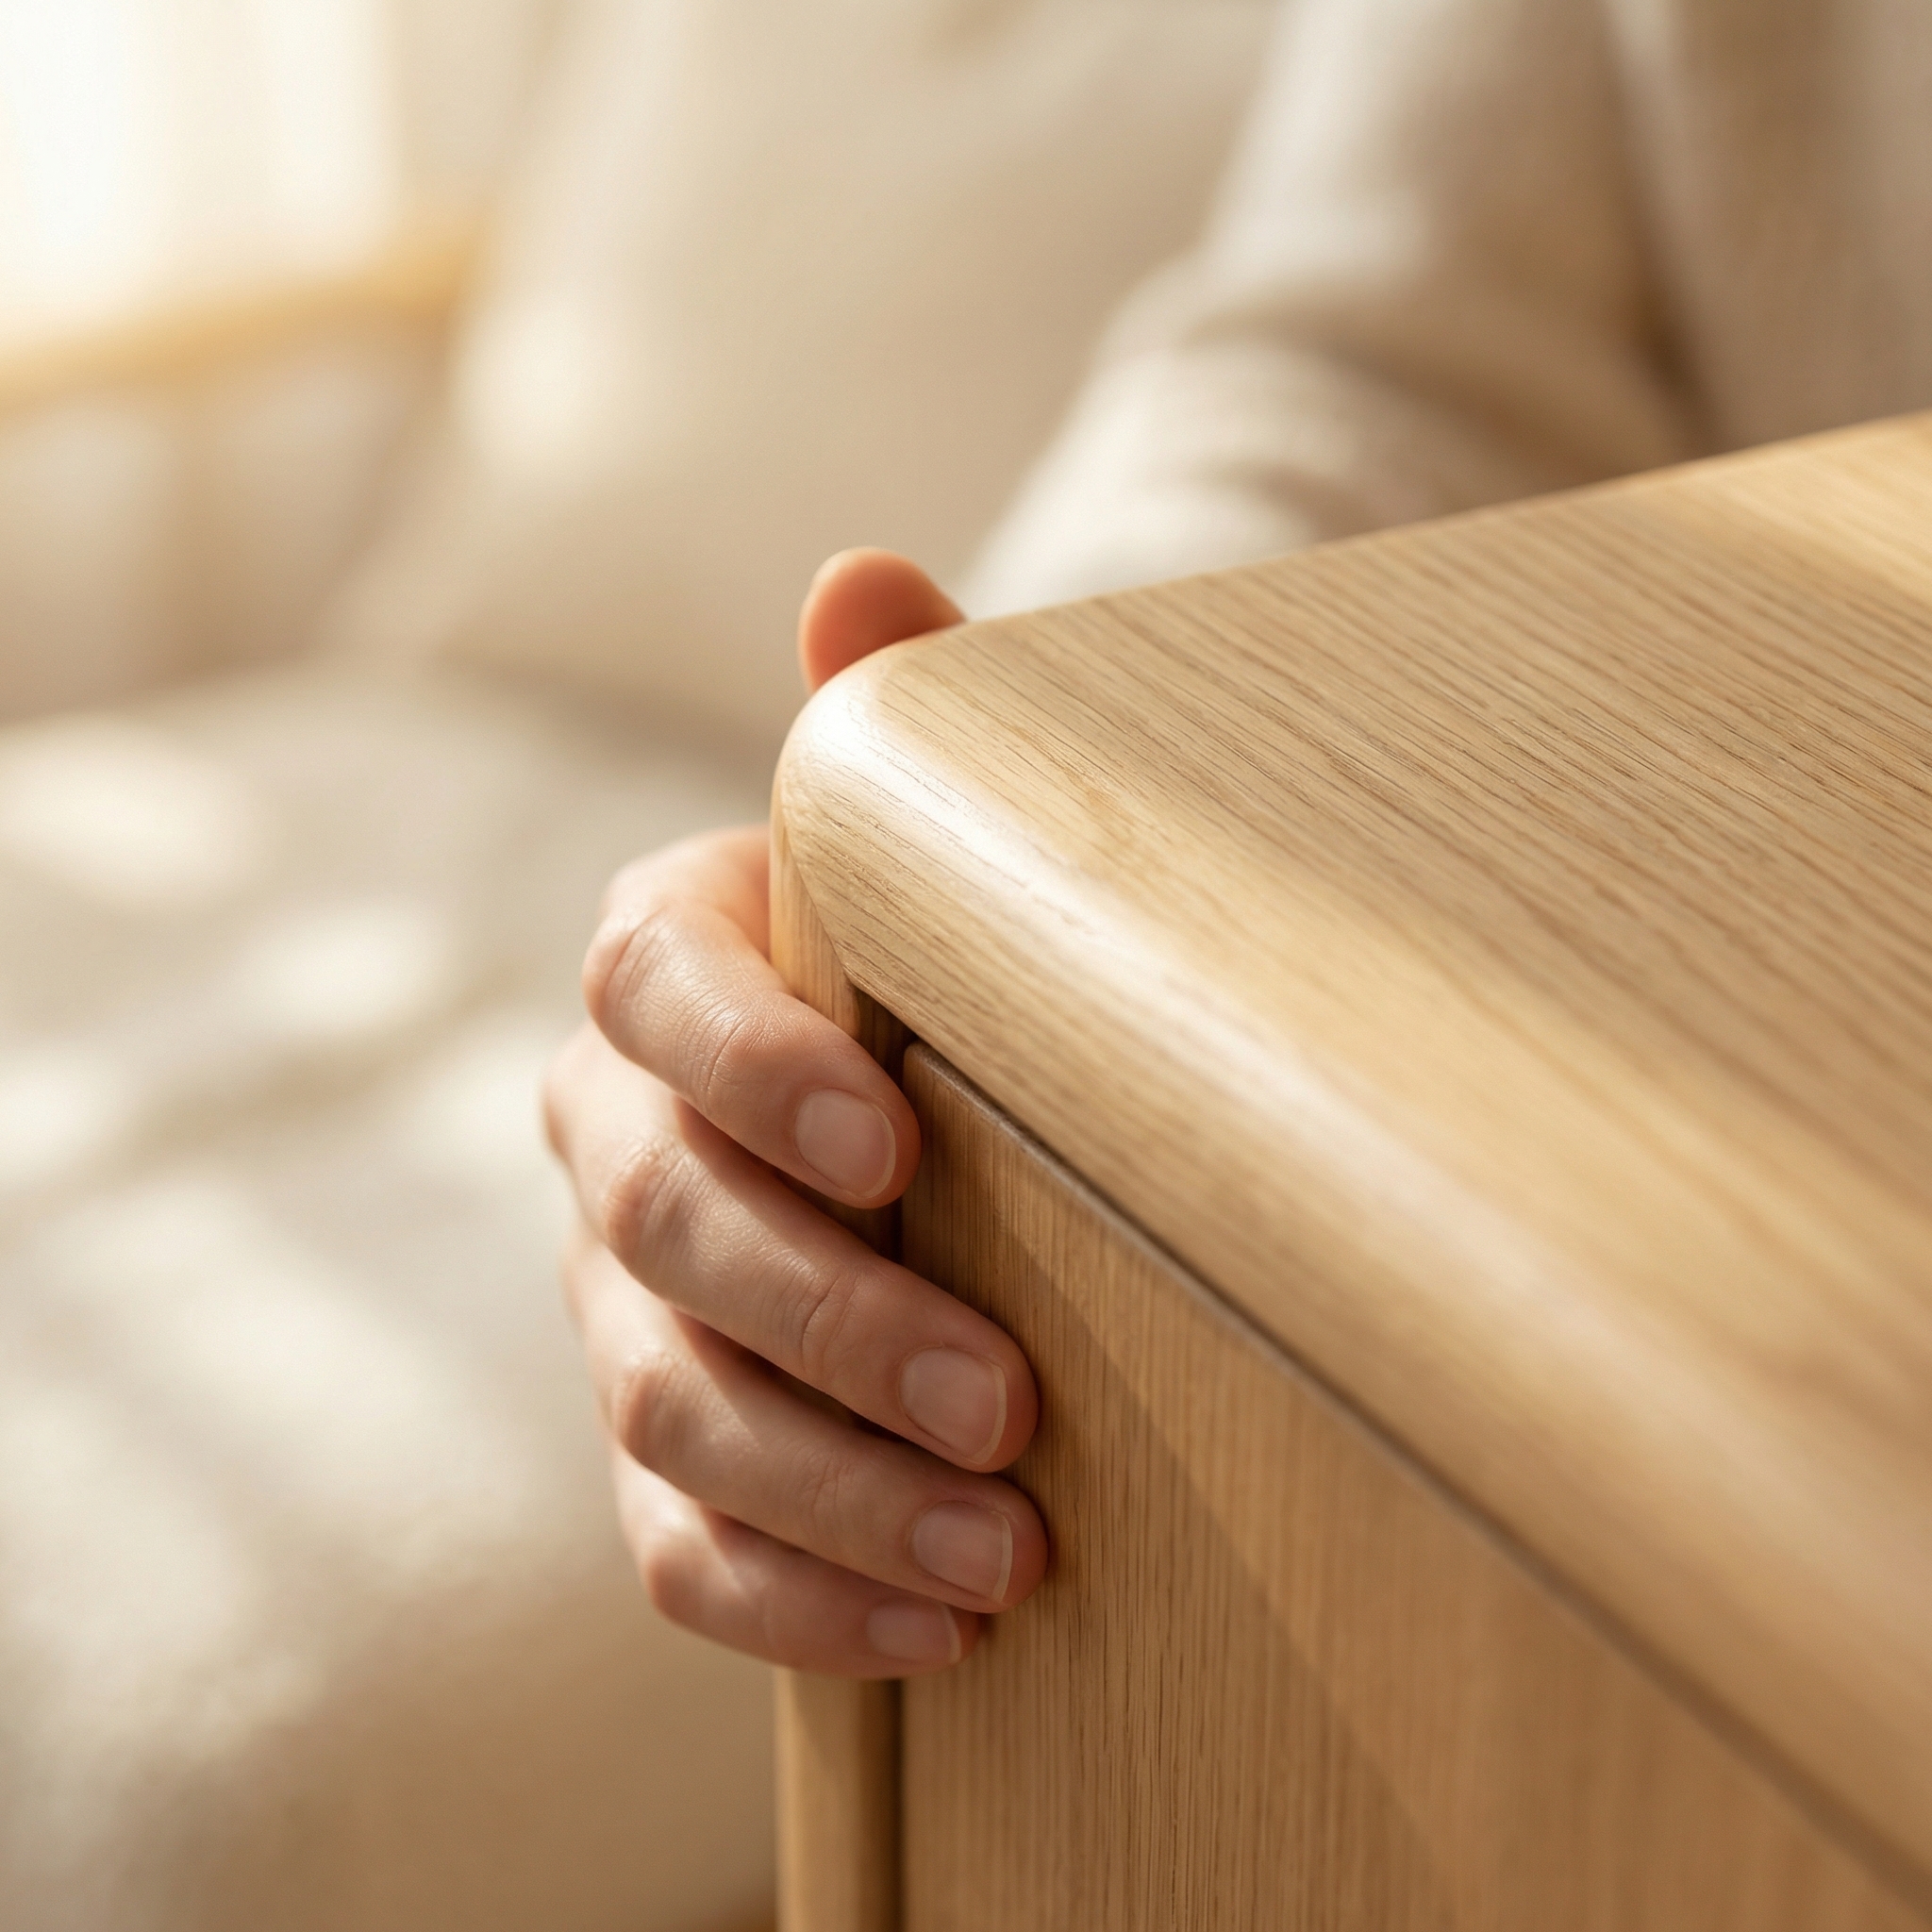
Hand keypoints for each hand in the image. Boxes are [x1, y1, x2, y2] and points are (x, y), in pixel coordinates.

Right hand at [544, 550, 1046, 1675]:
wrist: (889, 1100)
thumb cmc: (926, 953)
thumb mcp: (919, 839)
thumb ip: (900, 719)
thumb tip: (864, 574)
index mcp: (662, 967)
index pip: (652, 992)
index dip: (750, 1063)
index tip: (895, 1143)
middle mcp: (611, 1139)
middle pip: (669, 1231)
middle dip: (832, 1319)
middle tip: (1010, 1399)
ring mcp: (618, 1307)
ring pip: (667, 1411)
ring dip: (833, 1487)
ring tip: (1007, 1552)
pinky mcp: (660, 1449)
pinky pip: (681, 1547)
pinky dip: (794, 1597)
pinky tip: (937, 1630)